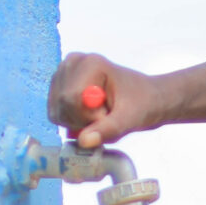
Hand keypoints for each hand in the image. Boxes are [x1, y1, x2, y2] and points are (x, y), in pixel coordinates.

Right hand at [47, 52, 165, 148]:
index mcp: (91, 63)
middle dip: (84, 121)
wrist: (149, 98)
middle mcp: (72, 63)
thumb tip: (83, 141)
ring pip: (57, 112)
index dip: (89, 117)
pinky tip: (91, 115)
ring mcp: (63, 74)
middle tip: (106, 116)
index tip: (109, 115)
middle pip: (62, 105)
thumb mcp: (130, 119)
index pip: (72, 99)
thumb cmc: (144, 103)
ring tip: (101, 115)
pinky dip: (73, 122)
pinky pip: (57, 114)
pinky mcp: (59, 87)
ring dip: (79, 123)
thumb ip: (107, 129)